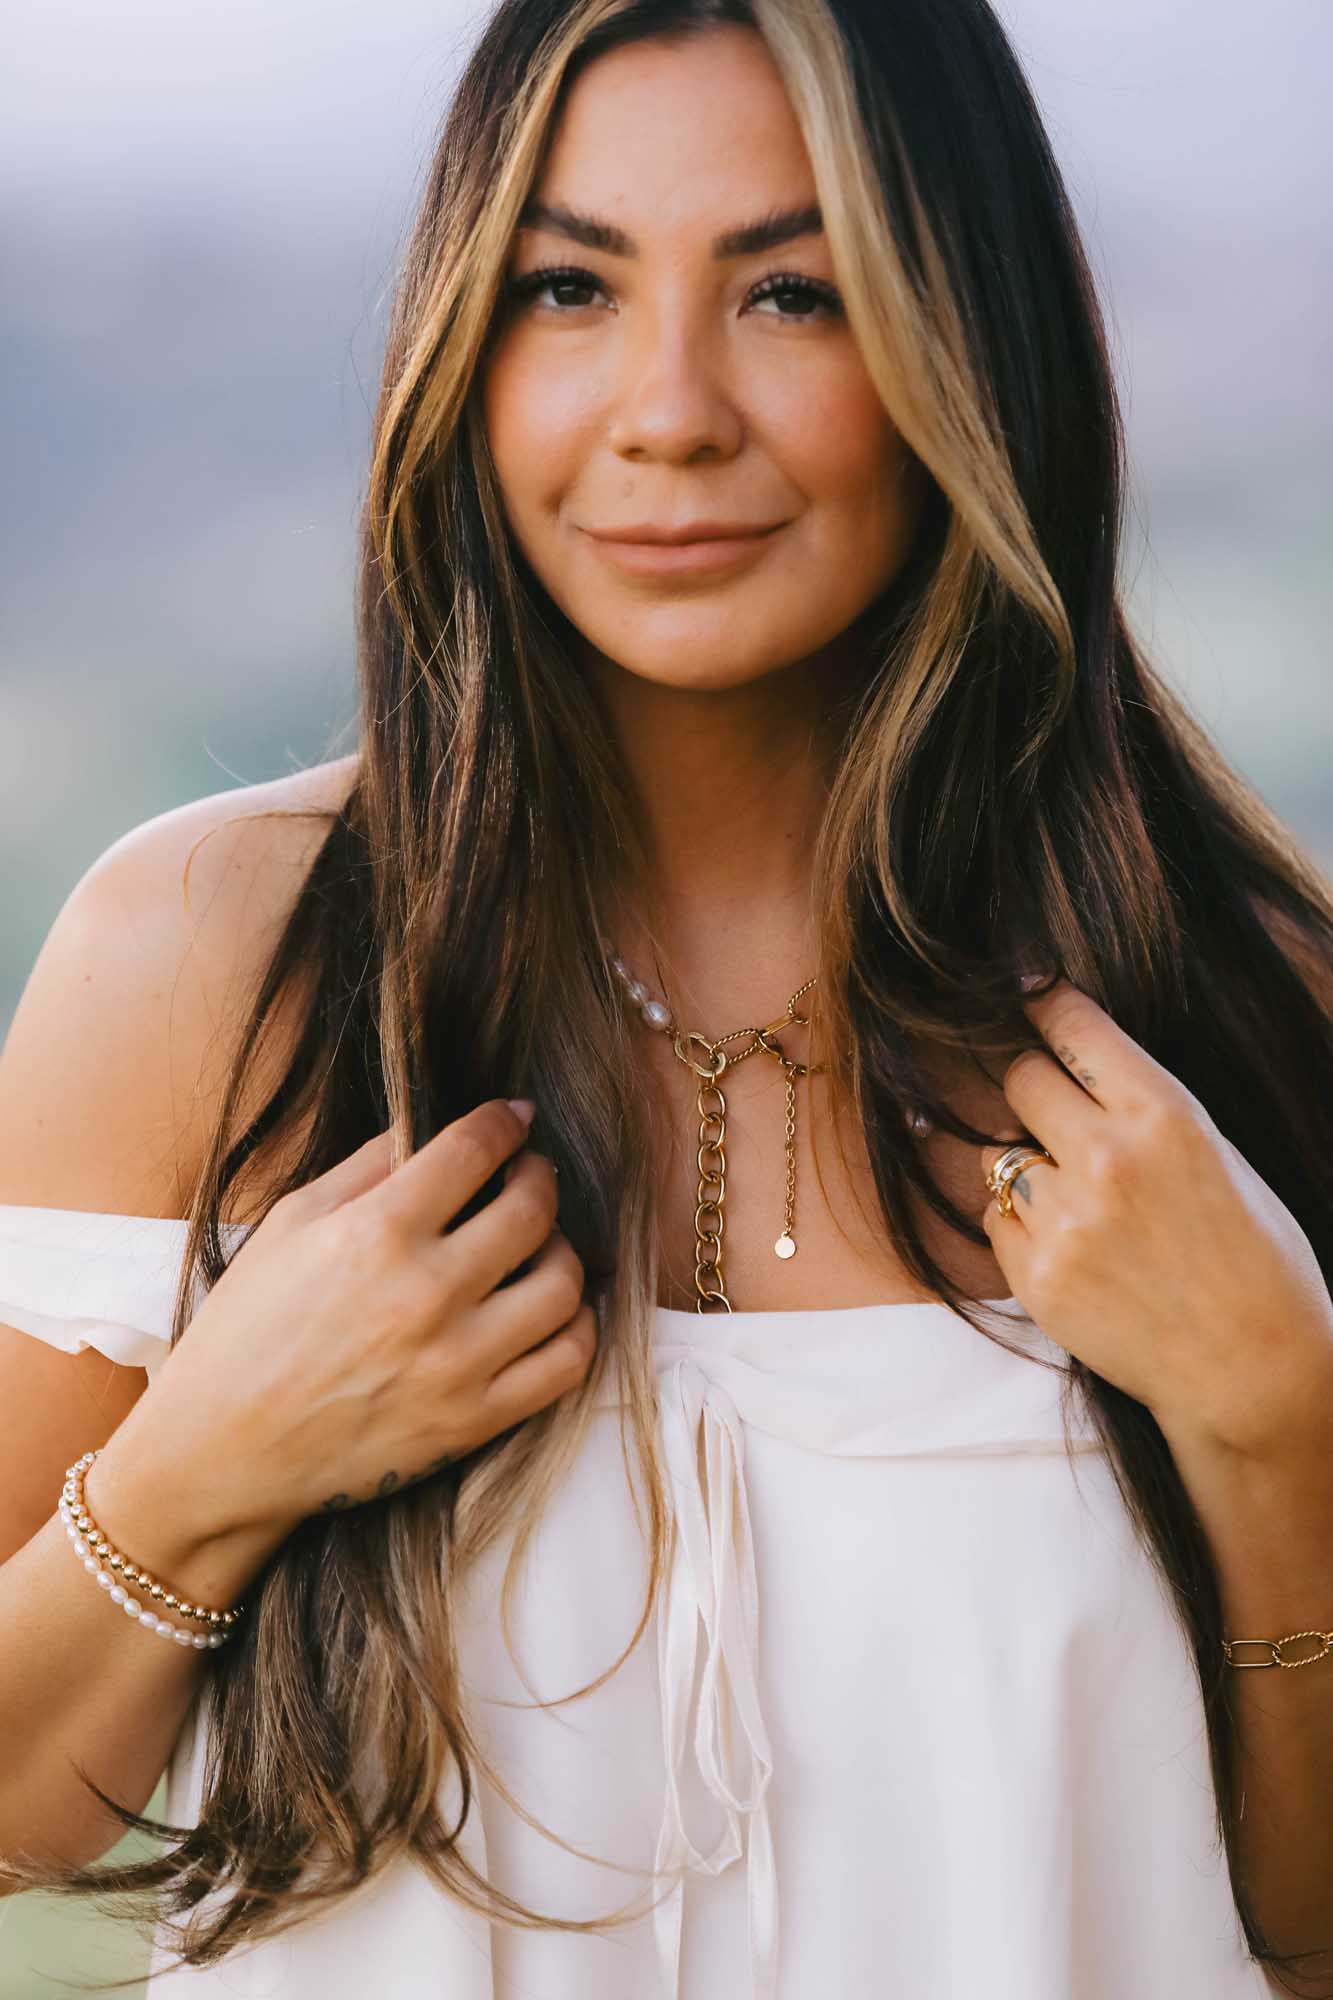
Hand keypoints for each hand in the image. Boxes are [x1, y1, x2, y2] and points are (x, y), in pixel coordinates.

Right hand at [106, 1100, 595, 1541]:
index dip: (505, 1124)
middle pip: (532, 1210)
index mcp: (375, 1234)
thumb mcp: (289, 1226)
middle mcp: (426, 1294)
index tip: (514, 1118)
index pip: (474, 1151)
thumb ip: (366, 1168)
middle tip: (528, 1174)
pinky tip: (554, 1310)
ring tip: (540, 1245)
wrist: (222, 1451)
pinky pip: (565, 1365)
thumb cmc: (246, 1330)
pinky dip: (576, 1327)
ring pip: (562, 1285)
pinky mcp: (472, 1422)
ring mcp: (456, 1363)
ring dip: (562, 1251)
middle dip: (538, 1177)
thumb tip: (430, 1128)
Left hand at [979, 977, 1332, 1457]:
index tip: (1025, 995)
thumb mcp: (1215, 1151)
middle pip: (1018, 1077)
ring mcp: (1065, 1221)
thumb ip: (1140, 1104)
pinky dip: (1020, 1225)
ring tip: (1075, 1198)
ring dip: (1022, 1164)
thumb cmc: (1250, 1255)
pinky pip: (994, 1218)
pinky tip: (1071, 1247)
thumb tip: (1064, 1054)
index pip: (1070, 1026)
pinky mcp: (1035, 1277)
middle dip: (1031, 1088)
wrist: (1251, 1369)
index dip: (1042, 1005)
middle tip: (1054, 1113)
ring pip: (996, 1153)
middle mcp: (1107, 1158)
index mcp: (1164, 1115)